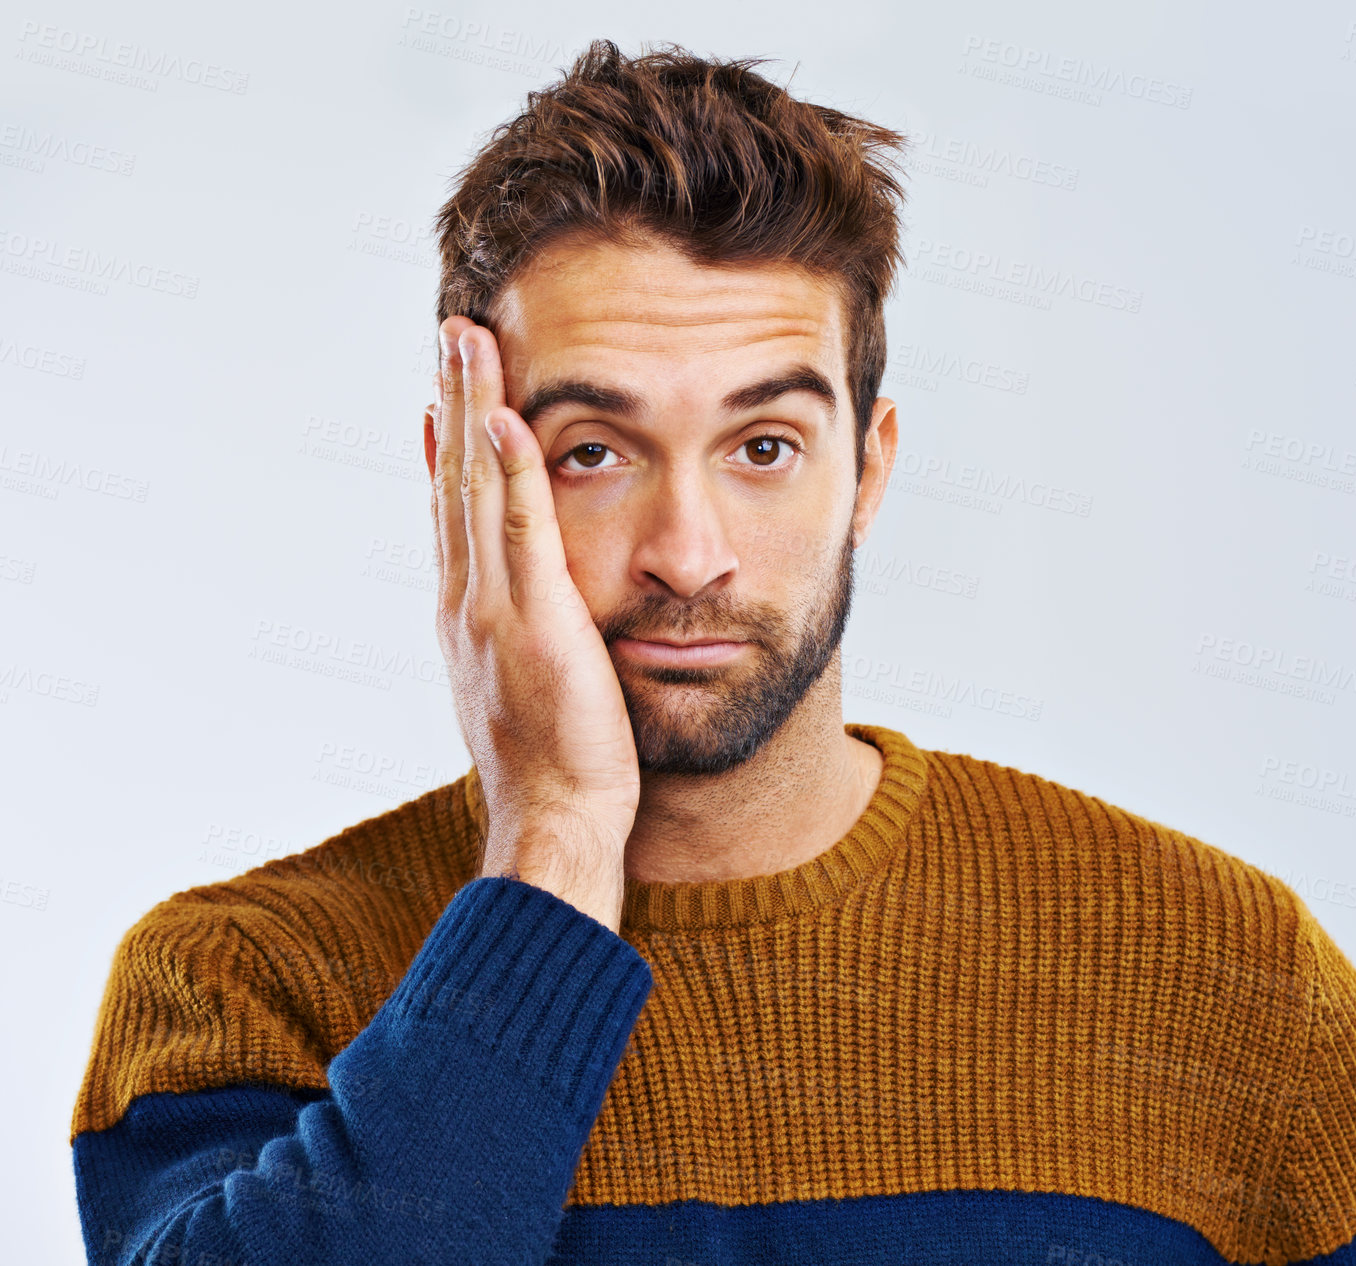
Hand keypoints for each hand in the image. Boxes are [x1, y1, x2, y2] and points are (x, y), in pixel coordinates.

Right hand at [427, 315, 639, 932]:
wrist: (556, 823)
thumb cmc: (555, 766)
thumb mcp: (525, 687)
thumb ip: (520, 636)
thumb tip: (531, 611)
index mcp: (467, 616)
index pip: (454, 514)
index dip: (448, 448)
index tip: (445, 392)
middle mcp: (466, 602)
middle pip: (454, 482)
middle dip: (450, 399)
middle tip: (449, 330)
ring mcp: (493, 609)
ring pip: (478, 489)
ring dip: (470, 405)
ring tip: (465, 337)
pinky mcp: (534, 622)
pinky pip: (521, 531)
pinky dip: (510, 470)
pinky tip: (503, 415)